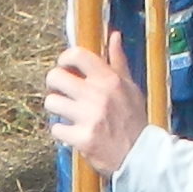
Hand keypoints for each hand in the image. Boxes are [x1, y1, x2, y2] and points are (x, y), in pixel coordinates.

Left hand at [41, 45, 146, 175]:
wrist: (140, 155)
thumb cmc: (134, 119)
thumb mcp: (130, 87)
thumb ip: (118, 61)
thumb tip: (113, 36)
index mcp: (109, 80)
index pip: (77, 55)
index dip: (65, 58)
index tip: (65, 66)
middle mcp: (97, 95)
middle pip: (55, 77)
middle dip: (54, 84)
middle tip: (61, 91)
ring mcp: (89, 117)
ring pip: (52, 102)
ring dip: (56, 108)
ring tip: (68, 113)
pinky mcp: (82, 138)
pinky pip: (56, 128)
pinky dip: (62, 131)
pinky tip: (73, 132)